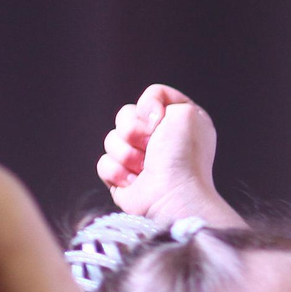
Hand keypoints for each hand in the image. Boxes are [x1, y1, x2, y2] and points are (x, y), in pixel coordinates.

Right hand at [97, 85, 237, 226]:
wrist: (174, 196)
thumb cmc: (185, 158)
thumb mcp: (186, 112)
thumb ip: (160, 95)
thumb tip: (142, 114)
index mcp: (177, 122)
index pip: (150, 97)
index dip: (150, 108)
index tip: (161, 122)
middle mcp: (159, 140)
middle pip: (125, 116)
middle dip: (134, 131)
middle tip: (152, 148)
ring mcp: (139, 161)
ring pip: (111, 140)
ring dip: (127, 154)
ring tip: (146, 168)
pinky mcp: (123, 180)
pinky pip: (104, 163)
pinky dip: (118, 173)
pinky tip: (136, 183)